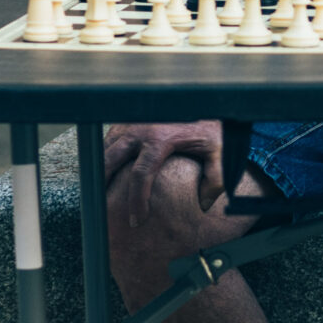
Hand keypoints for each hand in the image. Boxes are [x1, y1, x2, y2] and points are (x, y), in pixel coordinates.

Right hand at [101, 121, 227, 218]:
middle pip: (110, 160)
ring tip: (103, 192)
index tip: (137, 220)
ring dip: (102, 169)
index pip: (140, 174)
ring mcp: (131, 122)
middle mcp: (141, 128)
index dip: (136, 200)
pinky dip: (106, 155)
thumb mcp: (221, 153)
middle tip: (102, 207)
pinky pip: (109, 139)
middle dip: (103, 184)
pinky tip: (109, 172)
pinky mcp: (128, 119)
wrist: (208, 101)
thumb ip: (216, 180)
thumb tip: (202, 205)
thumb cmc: (213, 128)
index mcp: (161, 138)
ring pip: (106, 149)